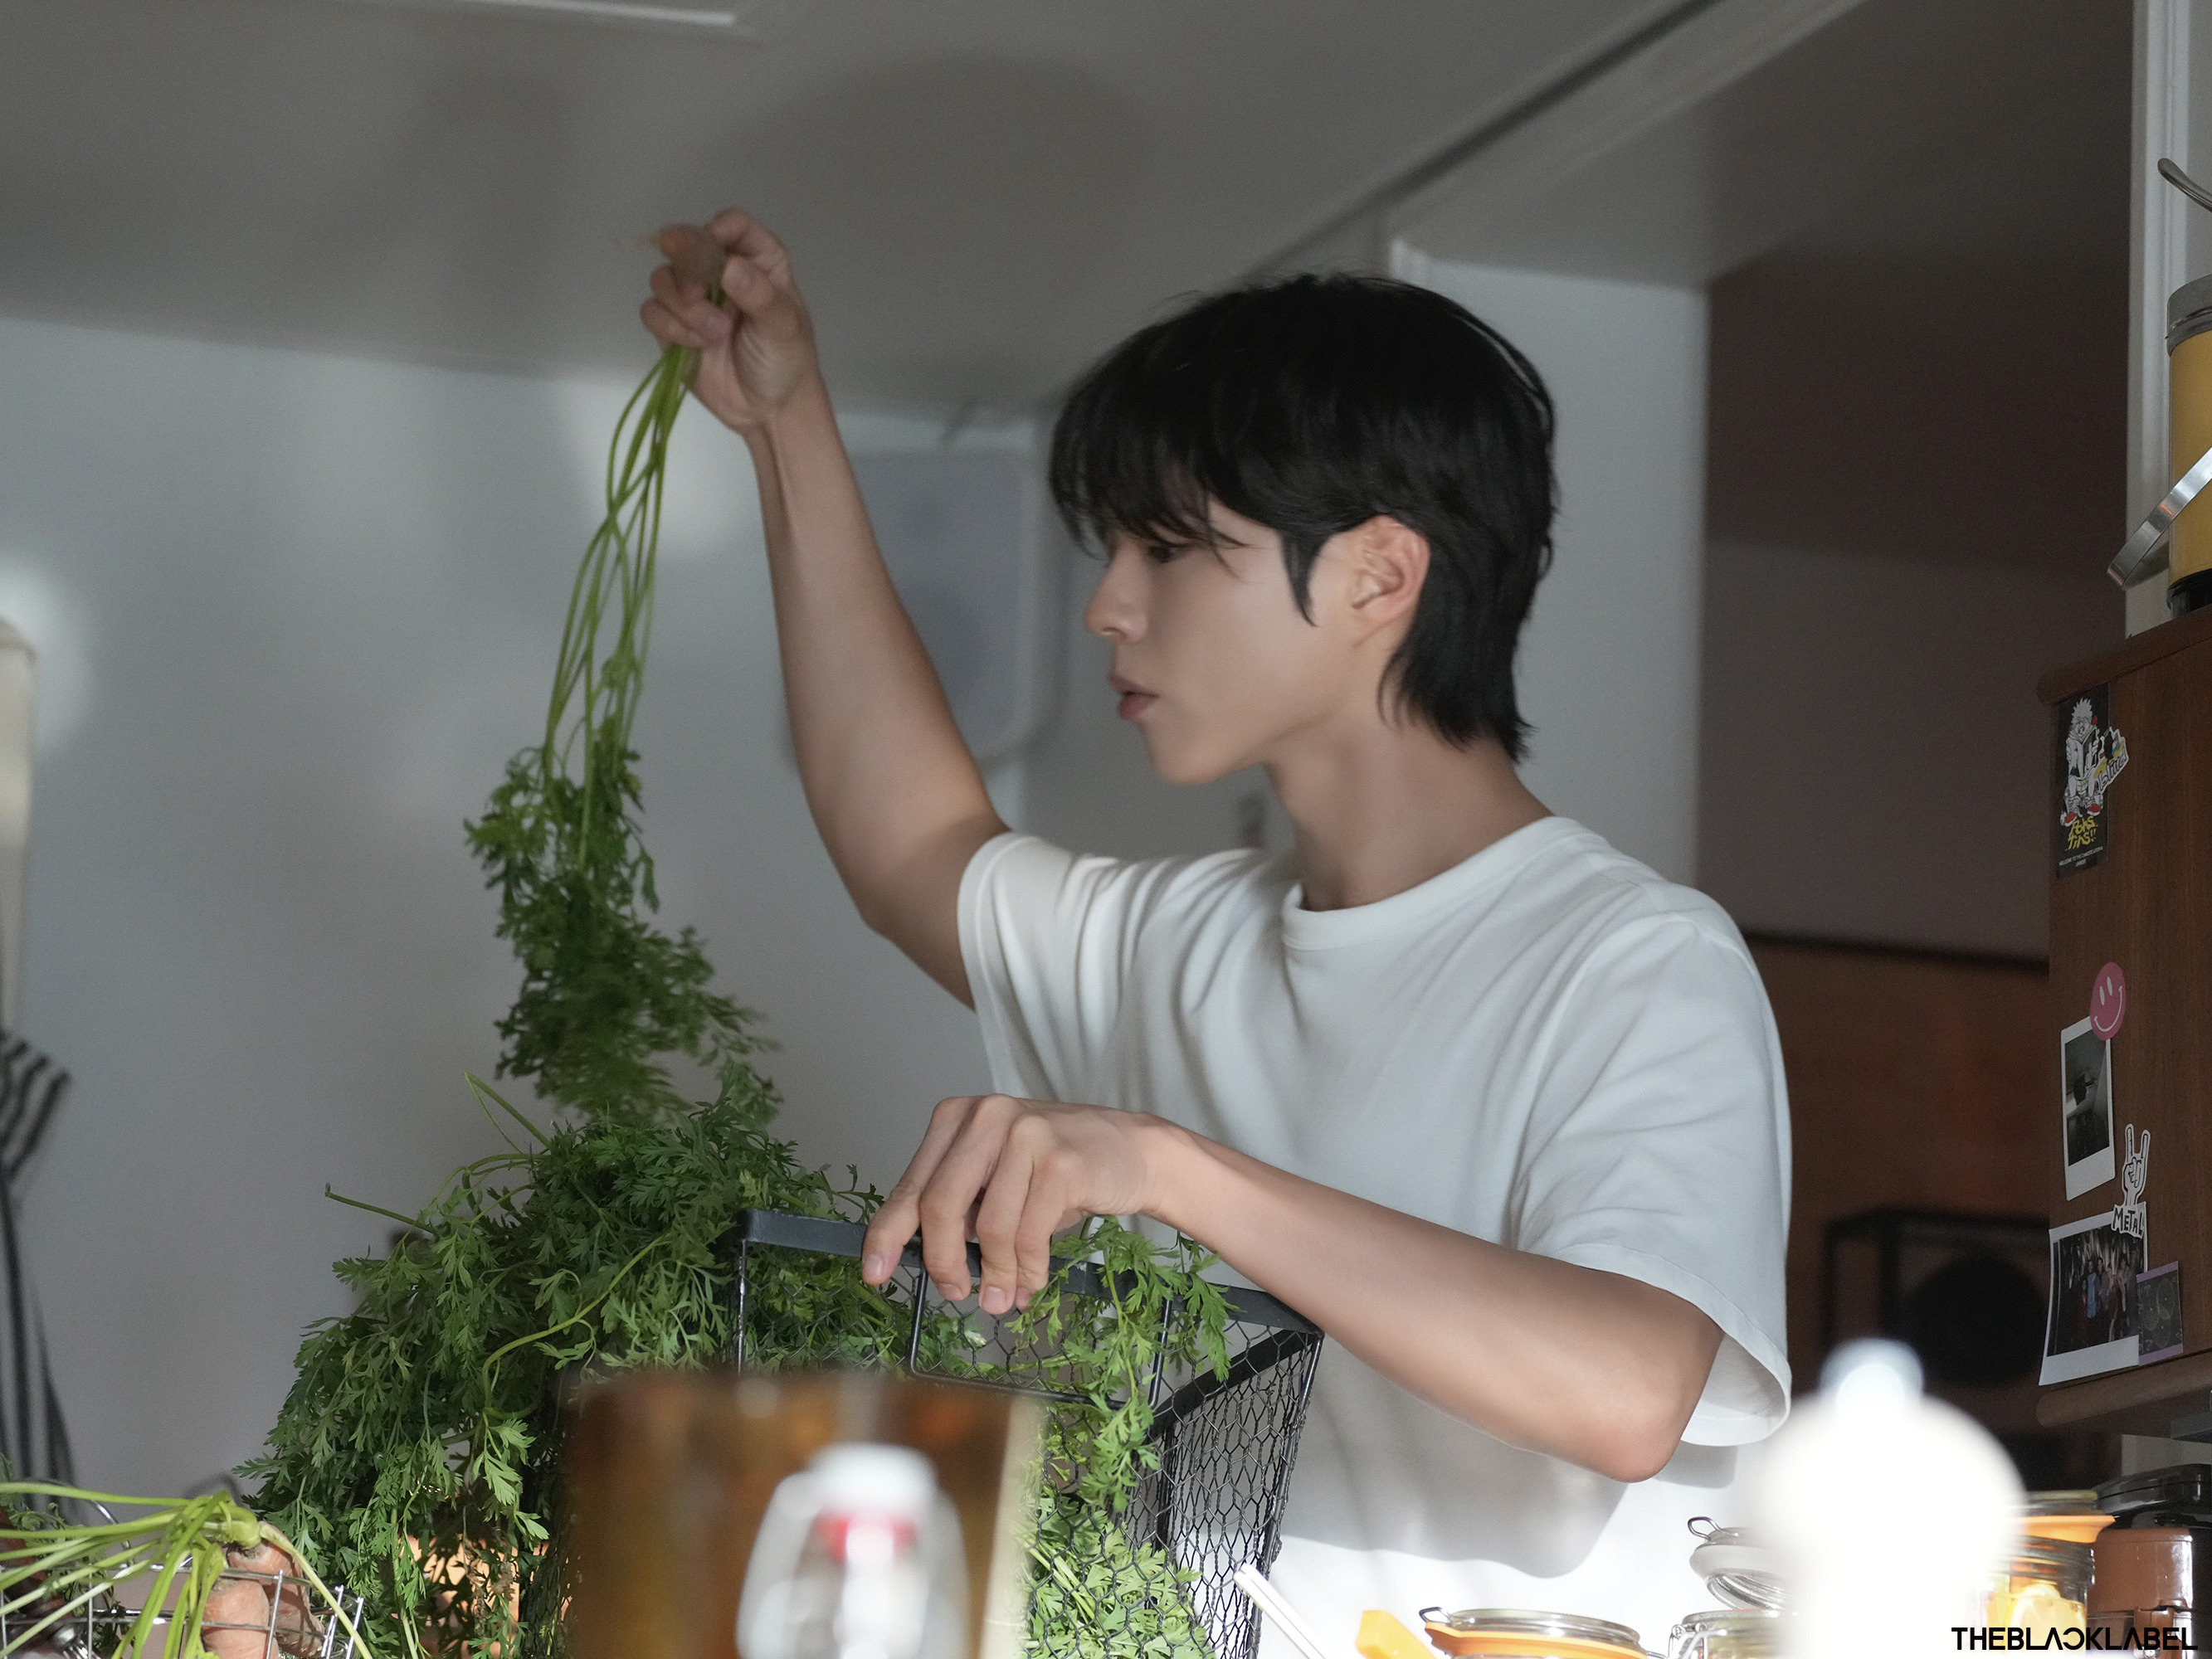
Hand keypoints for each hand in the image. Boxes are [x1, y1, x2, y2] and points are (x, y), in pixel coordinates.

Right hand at [639, 209, 819, 434]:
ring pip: (663, 278)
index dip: (717, 232)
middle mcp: (722, 270)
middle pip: (686, 244)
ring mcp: (694, 297)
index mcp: (757, 259)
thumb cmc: (786, 360)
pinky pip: (652, 312)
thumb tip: (730, 268)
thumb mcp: (783, 327)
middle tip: (699, 295)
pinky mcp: (673, 326)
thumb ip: (759, 295)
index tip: (715, 259)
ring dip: (683, 307)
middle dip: (688, 270)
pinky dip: (669, 328)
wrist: (769, 409)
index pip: (732, 225)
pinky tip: (696, 346)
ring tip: (714, 335)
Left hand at [860, 1095, 1168, 1315]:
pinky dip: (1027, 1270)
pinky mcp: (1061, 1161)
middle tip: (955, 1293)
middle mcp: (987, 1116)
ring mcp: (1025, 1134)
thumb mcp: (998, 1178)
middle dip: (942, 1261)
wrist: (1134, 1151)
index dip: (888, 1233)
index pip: (912, 1184)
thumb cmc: (1059, 1169)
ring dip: (993, 1274)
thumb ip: (961, 1207)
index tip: (875, 1273)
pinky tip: (1031, 1282)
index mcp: (959, 1117)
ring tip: (1001, 1298)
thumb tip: (926, 1262)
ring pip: (988, 1226)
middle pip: (940, 1205)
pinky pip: (1029, 1233)